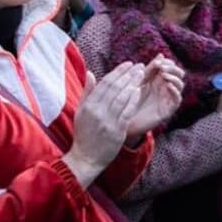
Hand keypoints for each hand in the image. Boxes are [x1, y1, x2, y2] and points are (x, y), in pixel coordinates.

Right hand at [64, 63, 142, 187]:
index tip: (128, 64)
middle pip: (115, 88)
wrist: (86, 158)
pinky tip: (139, 91)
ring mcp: (108, 121)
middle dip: (128, 75)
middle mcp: (97, 111)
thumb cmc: (83, 133)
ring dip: (133, 84)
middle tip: (139, 66)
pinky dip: (133, 100)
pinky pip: (127, 112)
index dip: (118, 72)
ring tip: (141, 75)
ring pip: (122, 98)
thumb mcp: (80, 111)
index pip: (105, 83)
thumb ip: (87, 92)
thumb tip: (90, 73)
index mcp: (88, 105)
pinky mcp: (117, 130)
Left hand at [127, 54, 183, 138]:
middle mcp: (165, 88)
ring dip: (174, 78)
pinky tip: (168, 85)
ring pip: (180, 85)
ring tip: (164, 76)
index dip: (168, 63)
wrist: (123, 118)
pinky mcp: (168, 110)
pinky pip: (177, 99)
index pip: (171, 67)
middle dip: (173, 69)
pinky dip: (175, 91)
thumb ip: (150, 69)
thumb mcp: (139, 80)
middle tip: (162, 68)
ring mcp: (167, 98)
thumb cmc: (129, 98)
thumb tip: (161, 55)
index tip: (159, 62)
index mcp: (159, 79)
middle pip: (179, 74)